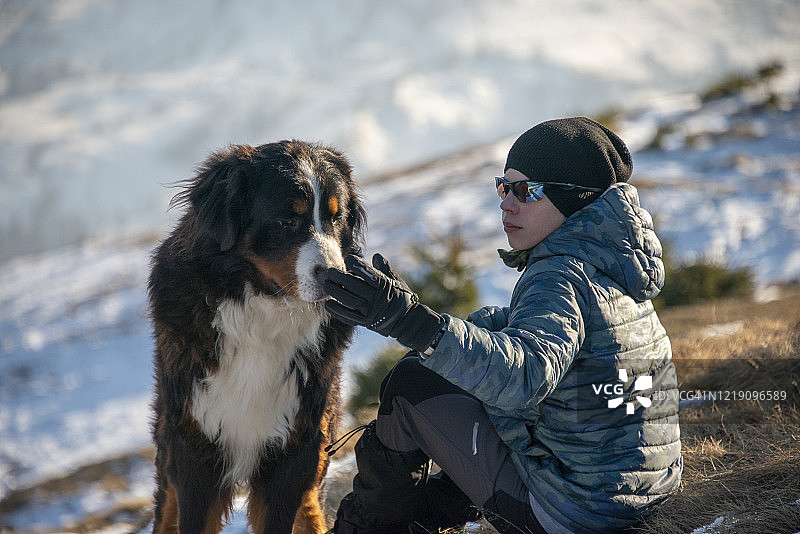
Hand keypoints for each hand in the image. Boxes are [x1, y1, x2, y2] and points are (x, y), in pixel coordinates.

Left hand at [323, 254, 444, 352]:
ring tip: (325, 285)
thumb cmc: (401, 297)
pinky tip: (328, 305)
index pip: (367, 273)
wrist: (408, 321)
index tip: (347, 259)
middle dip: (339, 277)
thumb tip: (376, 256)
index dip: (356, 265)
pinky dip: (338, 310)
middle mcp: (377, 297)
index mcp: (385, 285)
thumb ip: (385, 268)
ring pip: (350, 300)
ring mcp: (372, 311)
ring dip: (335, 292)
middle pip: (354, 285)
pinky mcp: (367, 322)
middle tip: (328, 272)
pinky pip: (350, 316)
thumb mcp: (396, 281)